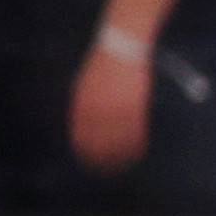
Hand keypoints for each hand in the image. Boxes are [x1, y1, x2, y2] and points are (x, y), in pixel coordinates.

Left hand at [68, 37, 155, 172]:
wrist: (121, 46)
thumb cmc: (104, 63)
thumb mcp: (86, 82)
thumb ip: (84, 102)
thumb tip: (80, 122)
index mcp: (82, 99)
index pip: (79, 130)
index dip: (83, 147)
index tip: (86, 159)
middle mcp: (95, 105)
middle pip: (96, 137)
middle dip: (99, 155)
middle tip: (103, 168)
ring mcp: (115, 105)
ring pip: (116, 137)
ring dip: (118, 153)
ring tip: (120, 166)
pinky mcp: (132, 104)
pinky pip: (133, 129)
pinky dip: (134, 142)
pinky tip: (137, 152)